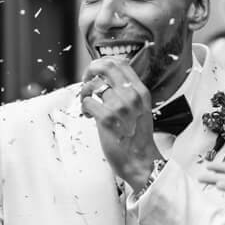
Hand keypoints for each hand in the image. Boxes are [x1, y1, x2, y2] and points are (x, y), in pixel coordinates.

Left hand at [80, 58, 163, 191]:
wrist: (141, 161)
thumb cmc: (137, 138)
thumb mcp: (140, 110)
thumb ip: (127, 94)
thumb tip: (106, 82)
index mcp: (141, 91)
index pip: (121, 63)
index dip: (104, 63)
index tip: (96, 73)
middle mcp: (132, 96)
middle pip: (106, 66)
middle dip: (91, 70)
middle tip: (86, 81)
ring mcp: (120, 106)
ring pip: (93, 85)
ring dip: (85, 93)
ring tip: (88, 105)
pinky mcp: (107, 119)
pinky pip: (87, 102)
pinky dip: (84, 108)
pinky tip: (90, 116)